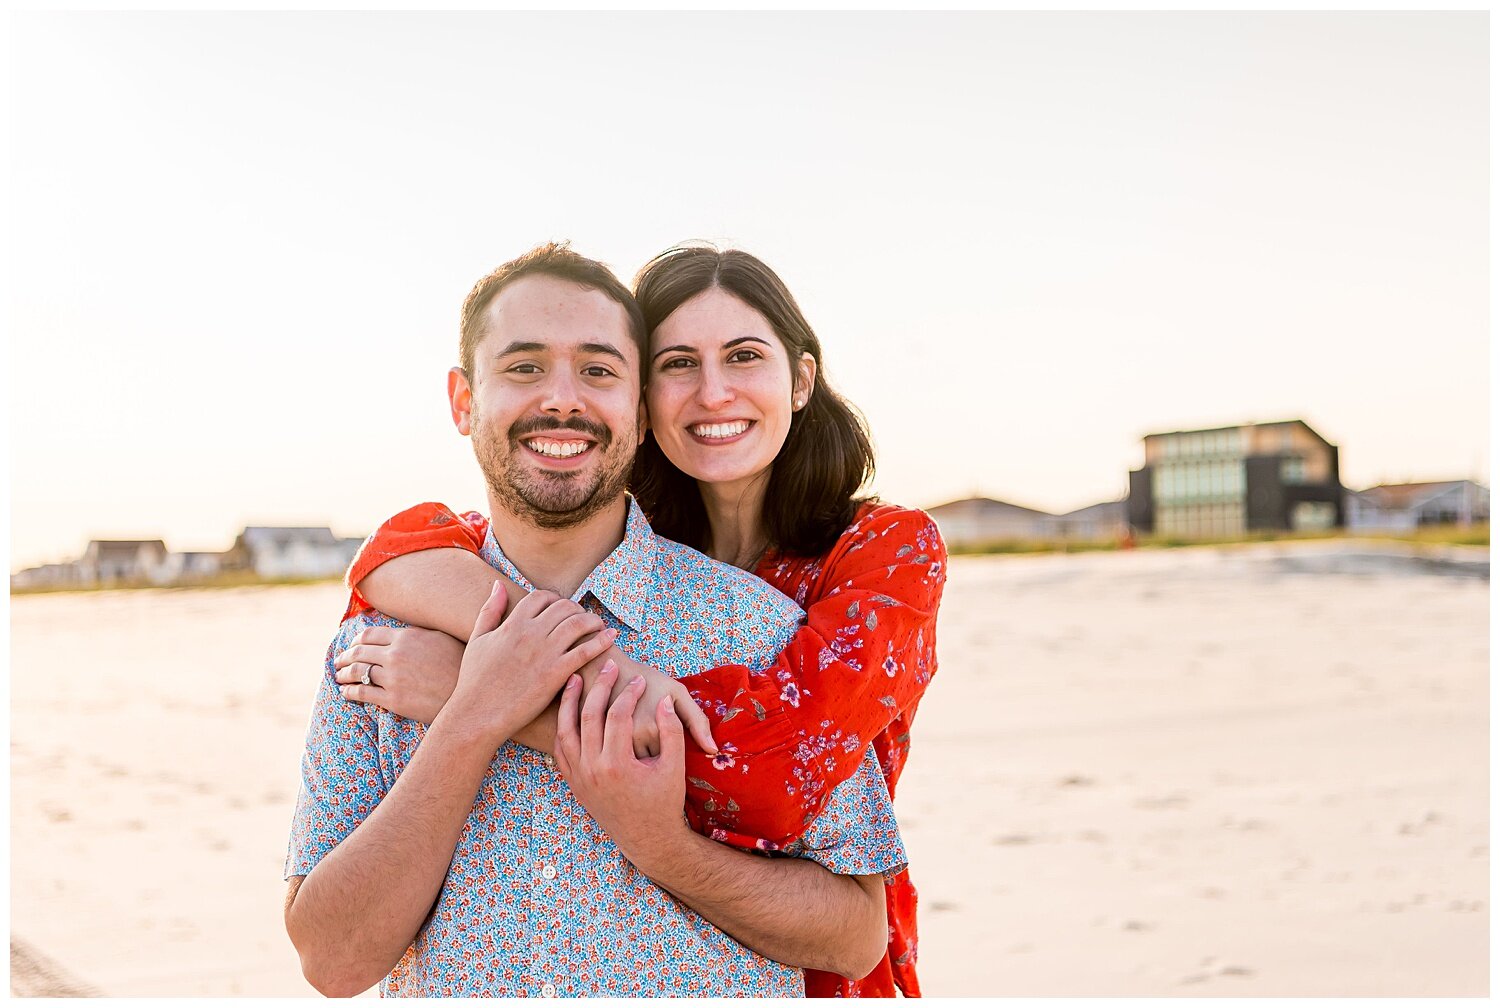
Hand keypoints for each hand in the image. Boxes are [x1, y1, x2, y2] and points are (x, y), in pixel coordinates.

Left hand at [333, 626, 463, 724]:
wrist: (469, 694)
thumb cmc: (460, 664)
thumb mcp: (442, 637)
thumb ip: (419, 632)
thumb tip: (405, 627)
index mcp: (407, 637)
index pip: (369, 634)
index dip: (356, 641)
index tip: (352, 646)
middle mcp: (396, 655)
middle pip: (358, 652)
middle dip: (344, 657)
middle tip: (338, 661)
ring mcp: (393, 678)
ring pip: (357, 672)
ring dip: (343, 674)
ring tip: (339, 676)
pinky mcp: (394, 699)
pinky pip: (363, 693)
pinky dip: (349, 692)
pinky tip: (345, 692)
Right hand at [444, 584, 615, 746]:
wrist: (478, 715)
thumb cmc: (475, 681)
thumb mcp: (478, 640)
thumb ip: (489, 610)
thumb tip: (498, 585)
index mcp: (512, 624)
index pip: (541, 597)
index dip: (555, 599)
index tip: (562, 608)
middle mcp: (530, 633)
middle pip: (564, 607)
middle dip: (577, 608)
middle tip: (583, 617)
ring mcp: (544, 653)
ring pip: (578, 624)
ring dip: (593, 620)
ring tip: (599, 625)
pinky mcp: (556, 674)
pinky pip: (585, 651)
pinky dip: (601, 641)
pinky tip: (610, 638)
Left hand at [553, 661, 688, 868]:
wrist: (646, 840)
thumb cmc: (664, 803)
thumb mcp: (674, 767)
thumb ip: (672, 731)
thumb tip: (664, 702)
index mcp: (618, 764)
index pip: (618, 715)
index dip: (629, 693)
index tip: (639, 679)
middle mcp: (593, 769)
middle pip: (589, 715)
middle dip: (600, 686)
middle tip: (610, 667)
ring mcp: (579, 777)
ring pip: (566, 730)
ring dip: (569, 702)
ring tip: (575, 679)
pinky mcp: (573, 782)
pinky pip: (560, 749)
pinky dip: (562, 727)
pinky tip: (569, 711)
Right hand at [581, 653, 718, 758]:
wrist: (607, 670)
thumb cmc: (648, 681)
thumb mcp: (677, 692)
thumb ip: (698, 721)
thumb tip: (713, 749)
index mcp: (657, 728)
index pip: (673, 761)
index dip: (673, 761)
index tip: (672, 758)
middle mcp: (636, 738)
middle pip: (652, 769)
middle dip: (656, 769)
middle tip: (657, 764)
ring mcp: (614, 742)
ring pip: (632, 771)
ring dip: (638, 771)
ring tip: (640, 770)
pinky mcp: (600, 745)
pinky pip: (616, 765)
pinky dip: (622, 766)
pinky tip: (624, 762)